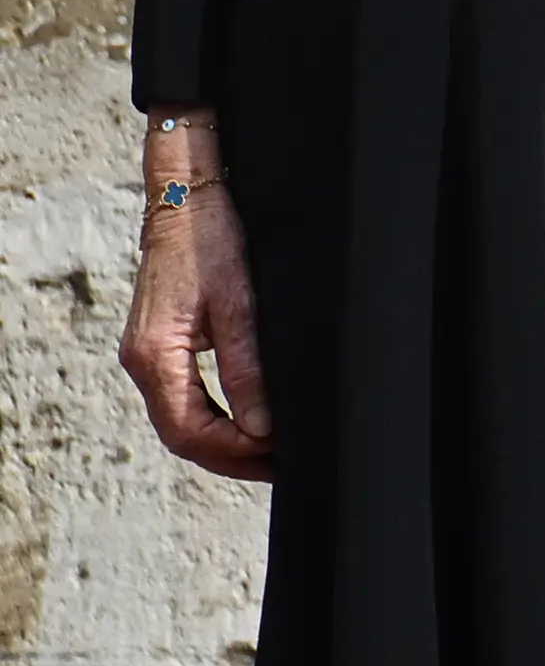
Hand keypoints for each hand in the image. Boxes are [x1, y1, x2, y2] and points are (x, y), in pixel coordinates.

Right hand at [119, 117, 274, 481]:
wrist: (190, 198)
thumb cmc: (214, 240)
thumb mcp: (240, 304)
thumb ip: (247, 368)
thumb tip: (261, 426)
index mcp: (155, 355)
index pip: (189, 430)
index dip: (233, 452)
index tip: (275, 458)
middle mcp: (144, 361)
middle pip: (182, 434)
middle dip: (230, 457)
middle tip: (280, 468)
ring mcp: (149, 355)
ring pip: (182, 420)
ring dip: (224, 442)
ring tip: (270, 455)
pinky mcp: (162, 345)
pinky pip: (184, 398)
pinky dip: (215, 418)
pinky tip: (248, 422)